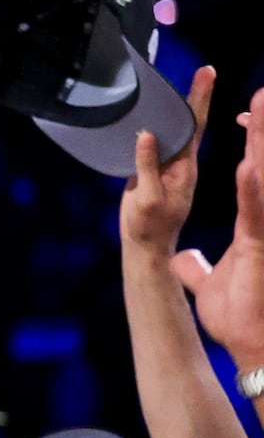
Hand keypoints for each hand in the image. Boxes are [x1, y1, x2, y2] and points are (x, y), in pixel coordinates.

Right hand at [120, 65, 214, 254]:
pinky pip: (163, 142)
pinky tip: (158, 114)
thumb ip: (148, 168)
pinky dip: (164, 123)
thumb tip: (147, 134)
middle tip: (206, 70)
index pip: (196, 126)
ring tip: (187, 83)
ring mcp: (171, 167)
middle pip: (192, 123)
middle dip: (199, 96)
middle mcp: (183, 163)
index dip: (200, 99)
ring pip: (178, 131)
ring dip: (183, 107)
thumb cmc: (149, 227)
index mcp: (186, 168)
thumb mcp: (148, 199)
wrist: (147, 246)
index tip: (208, 74)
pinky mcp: (157, 171)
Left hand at [172, 76, 263, 363]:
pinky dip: (251, 189)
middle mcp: (260, 221)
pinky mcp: (260, 245)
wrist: (254, 344)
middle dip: (261, 131)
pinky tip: (245, 164)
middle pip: (259, 166)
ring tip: (258, 109)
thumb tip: (182, 259)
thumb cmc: (239, 316)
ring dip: (260, 147)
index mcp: (250, 223)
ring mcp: (263, 231)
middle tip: (261, 93)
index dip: (248, 143)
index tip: (245, 110)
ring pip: (261, 180)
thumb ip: (195, 266)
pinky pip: (256, 212)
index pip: (247, 173)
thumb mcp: (207, 281)